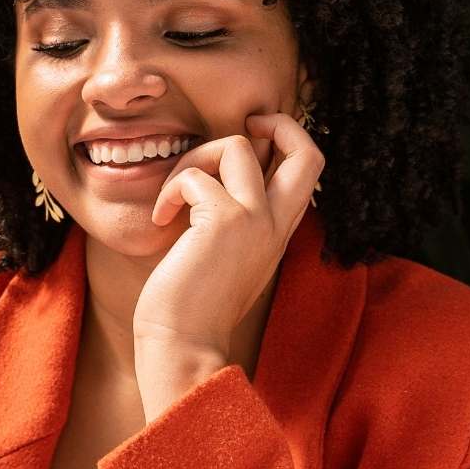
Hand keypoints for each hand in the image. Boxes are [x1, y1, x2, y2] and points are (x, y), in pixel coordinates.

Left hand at [132, 111, 324, 360]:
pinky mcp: (223, 221)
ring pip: (237, 146)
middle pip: (307, 150)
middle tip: (244, 126)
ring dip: (195, 158)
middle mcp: (275, 224)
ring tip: (175, 195)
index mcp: (277, 233)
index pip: (308, 170)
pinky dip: (170, 190)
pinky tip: (161, 219)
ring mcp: (254, 221)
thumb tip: (209, 179)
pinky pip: (194, 176)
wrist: (183, 346)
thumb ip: (230, 221)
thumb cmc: (190, 310)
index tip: (252, 138)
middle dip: (277, 122)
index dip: (286, 139)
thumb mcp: (224, 259)